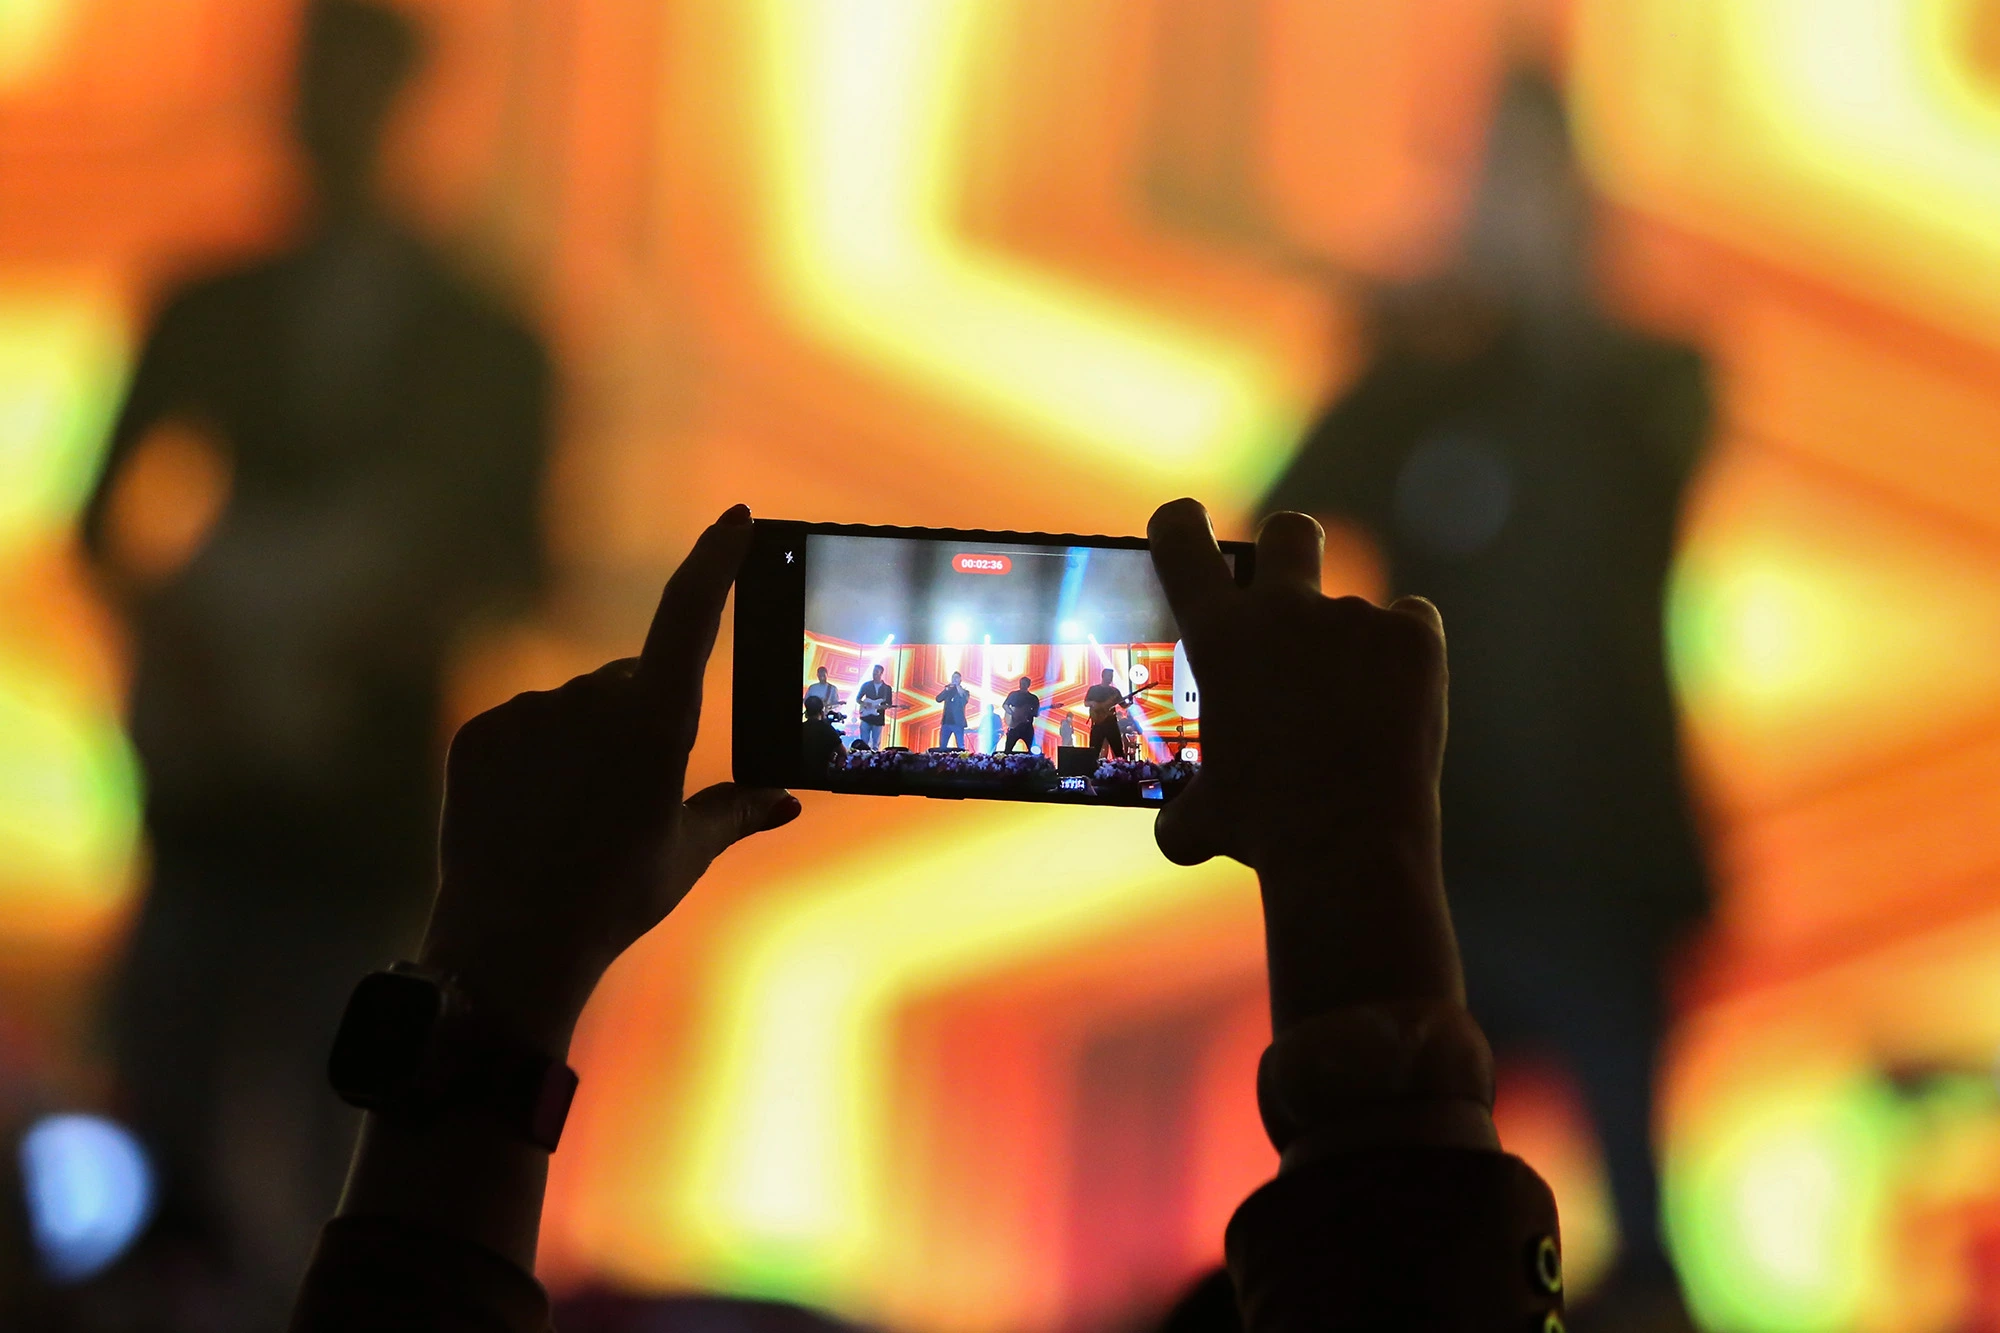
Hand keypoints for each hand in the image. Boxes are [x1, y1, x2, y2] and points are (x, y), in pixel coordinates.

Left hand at [420, 505, 798, 1053]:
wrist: (509, 946)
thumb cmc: (614, 899)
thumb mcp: (685, 855)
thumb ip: (736, 813)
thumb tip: (786, 801)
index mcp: (658, 723)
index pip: (690, 613)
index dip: (715, 559)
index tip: (733, 517)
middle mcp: (591, 700)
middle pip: (629, 680)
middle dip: (637, 717)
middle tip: (628, 796)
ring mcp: (529, 712)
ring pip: (573, 706)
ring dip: (580, 741)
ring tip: (572, 818)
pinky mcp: (480, 732)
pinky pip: (521, 725)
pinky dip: (531, 757)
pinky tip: (529, 814)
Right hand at [1147, 499, 1461, 1023]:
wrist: (1349, 846)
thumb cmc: (1263, 829)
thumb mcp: (1203, 818)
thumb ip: (1186, 805)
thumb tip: (1175, 828)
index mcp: (1219, 635)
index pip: (1182, 538)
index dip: (1181, 525)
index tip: (1185, 526)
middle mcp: (1284, 608)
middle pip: (1290, 530)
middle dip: (1289, 549)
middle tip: (1292, 594)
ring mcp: (1354, 616)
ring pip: (1356, 604)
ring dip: (1351, 641)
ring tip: (1354, 708)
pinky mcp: (1415, 636)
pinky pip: (1411, 621)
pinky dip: (1405, 651)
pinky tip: (1398, 699)